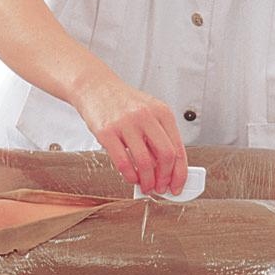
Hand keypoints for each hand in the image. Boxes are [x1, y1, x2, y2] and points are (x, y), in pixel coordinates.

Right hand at [73, 76, 187, 194]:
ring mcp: (126, 124)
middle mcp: (146, 116)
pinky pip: (123, 162)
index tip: (177, 186)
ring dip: (147, 181)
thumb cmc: (123, 102)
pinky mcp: (107, 132)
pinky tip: (132, 178)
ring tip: (146, 186)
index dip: (180, 173)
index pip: (178, 149)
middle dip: (165, 178)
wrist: (95, 86)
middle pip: (166, 156)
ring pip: (145, 162)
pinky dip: (130, 176)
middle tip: (161, 188)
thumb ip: (160, 137)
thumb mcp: (150, 112)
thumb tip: (168, 169)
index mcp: (162, 113)